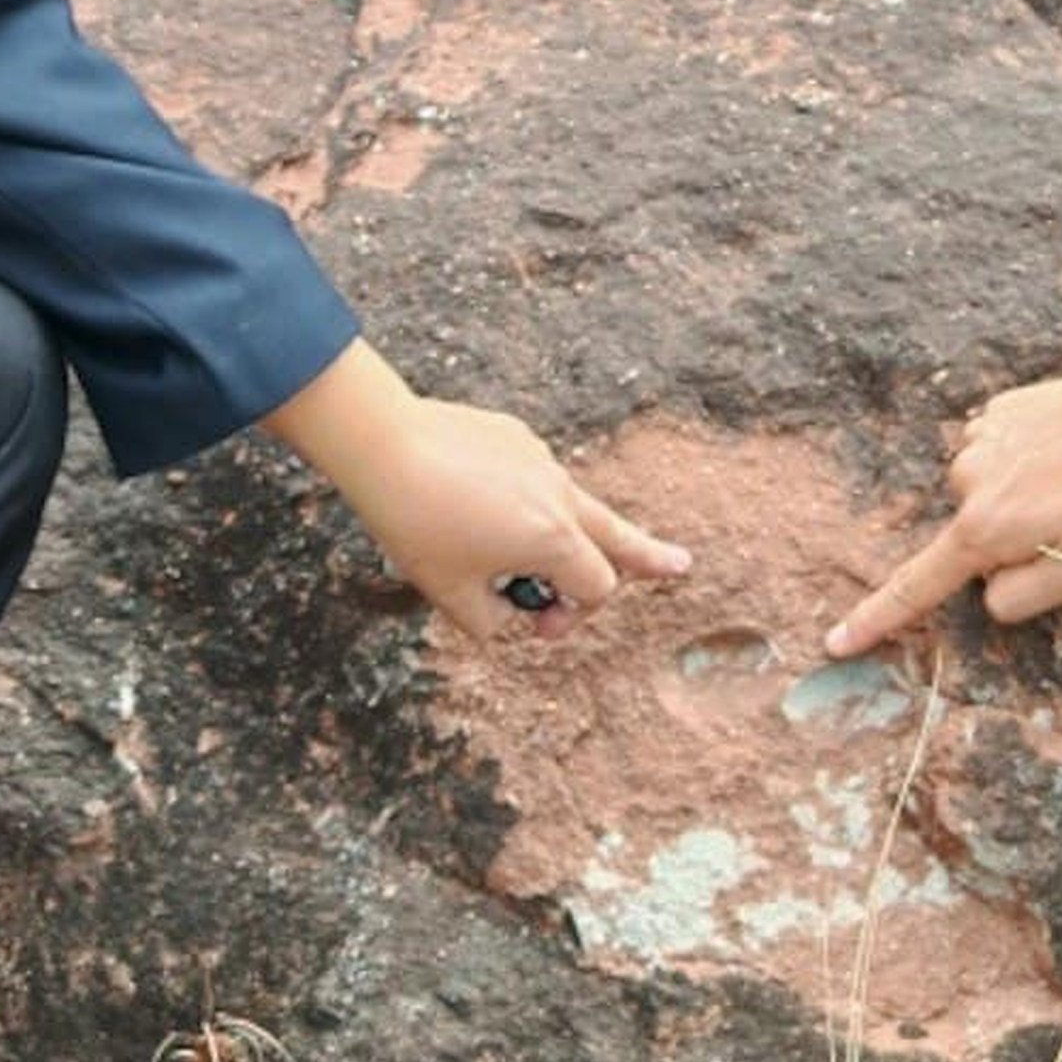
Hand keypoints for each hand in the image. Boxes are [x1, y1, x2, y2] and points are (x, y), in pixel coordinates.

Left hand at [259, 341, 691, 637]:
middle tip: (679, 566)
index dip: (573, 616)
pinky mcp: (516, 438)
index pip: (596, 588)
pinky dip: (524, 501)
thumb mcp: (449, 594)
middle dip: (649, 556)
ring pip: (575, 504)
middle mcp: (559, 496)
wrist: (382, 444)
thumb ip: (491, 622)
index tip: (534, 623)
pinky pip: (534, 478)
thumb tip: (509, 620)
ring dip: (576, 533)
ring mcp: (541, 461)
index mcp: (552, 539)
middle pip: (618, 536)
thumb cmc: (415, 522)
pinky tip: (475, 502)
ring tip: (586, 542)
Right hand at [823, 360, 1061, 658]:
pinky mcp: (995, 410)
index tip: (836, 641)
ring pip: (989, 496)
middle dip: (1012, 542)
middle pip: (975, 539)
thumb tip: (989, 590)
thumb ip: (1022, 598)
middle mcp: (966, 481)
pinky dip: (1024, 463)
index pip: (918, 586)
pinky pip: (999, 456)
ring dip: (1021, 497)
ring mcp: (977, 439)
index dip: (877, 618)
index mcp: (983, 529)